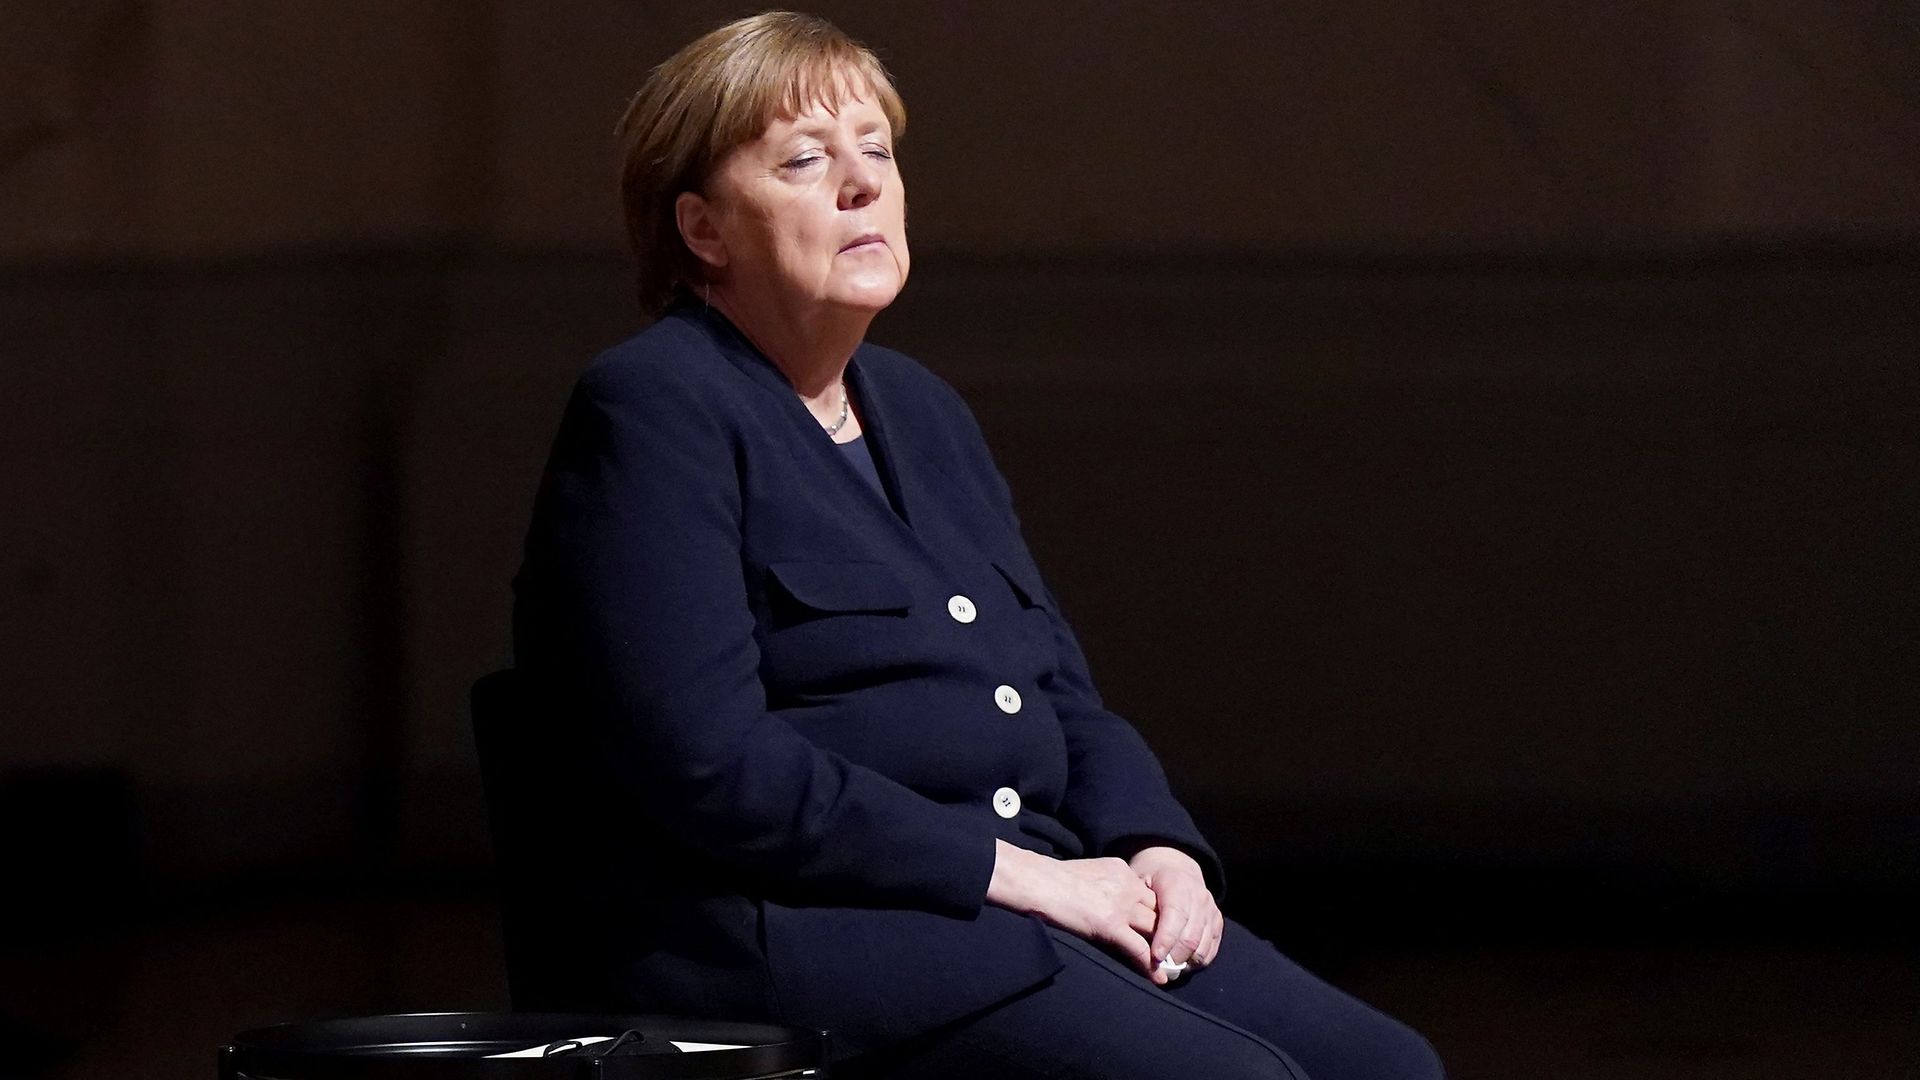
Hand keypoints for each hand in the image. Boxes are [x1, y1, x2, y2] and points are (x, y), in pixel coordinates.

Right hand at [986, 840, 1159, 977]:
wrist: (1035, 881)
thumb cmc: (1052, 879)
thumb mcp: (1088, 873)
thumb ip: (1106, 885)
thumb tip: (1109, 903)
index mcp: (1122, 871)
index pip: (1151, 896)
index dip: (1161, 915)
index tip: (1167, 931)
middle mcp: (1127, 886)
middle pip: (1161, 912)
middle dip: (1170, 934)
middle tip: (1180, 954)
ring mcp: (1120, 905)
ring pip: (1156, 930)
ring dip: (1167, 951)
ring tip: (1176, 969)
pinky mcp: (1109, 925)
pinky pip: (1139, 949)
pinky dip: (1152, 965)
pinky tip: (1159, 977)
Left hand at [1127, 845, 1221, 982]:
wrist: (1174, 868)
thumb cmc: (1148, 879)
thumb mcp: (1136, 882)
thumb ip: (1136, 905)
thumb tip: (1131, 935)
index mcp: (1177, 883)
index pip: (1176, 915)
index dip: (1166, 939)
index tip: (1154, 958)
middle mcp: (1198, 895)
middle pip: (1191, 936)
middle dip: (1174, 957)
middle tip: (1158, 969)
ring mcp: (1210, 909)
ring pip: (1202, 946)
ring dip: (1185, 963)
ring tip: (1167, 968)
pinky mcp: (1217, 922)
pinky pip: (1211, 949)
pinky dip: (1197, 962)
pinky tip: (1181, 964)